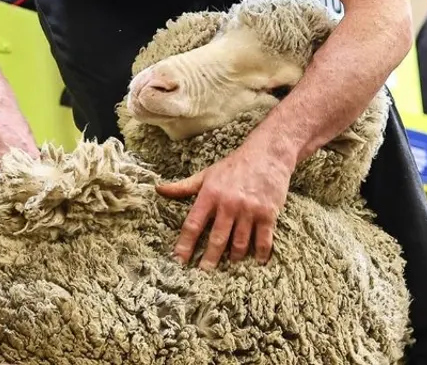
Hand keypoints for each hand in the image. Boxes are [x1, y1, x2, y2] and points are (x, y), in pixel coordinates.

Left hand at [155, 143, 294, 269]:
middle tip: (203, 273)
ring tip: (230, 266)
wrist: (268, 154)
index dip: (184, 244)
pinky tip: (257, 262)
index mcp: (210, 194)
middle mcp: (228, 204)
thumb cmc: (234, 165)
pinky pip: (263, 240)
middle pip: (216, 239)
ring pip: (239, 243)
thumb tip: (158, 189)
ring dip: (234, 258)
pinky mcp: (267, 214)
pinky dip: (260, 254)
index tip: (178, 261)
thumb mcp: (207, 174)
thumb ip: (184, 186)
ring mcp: (249, 210)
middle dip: (209, 259)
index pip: (193, 224)